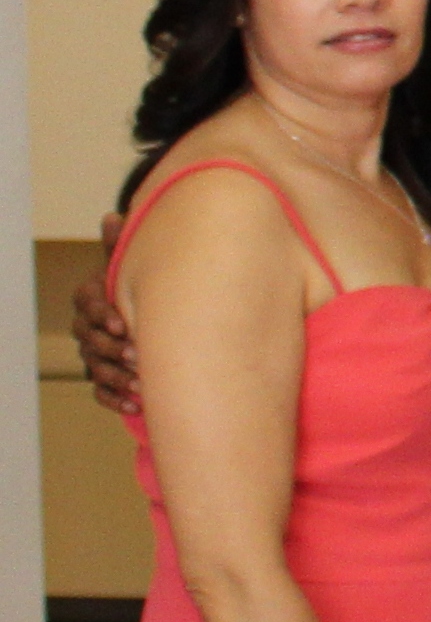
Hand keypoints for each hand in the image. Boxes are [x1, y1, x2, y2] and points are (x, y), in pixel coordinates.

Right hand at [74, 212, 135, 413]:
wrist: (153, 318)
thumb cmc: (139, 288)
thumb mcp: (131, 268)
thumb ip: (120, 248)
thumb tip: (113, 215)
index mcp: (92, 298)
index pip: (87, 304)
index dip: (102, 314)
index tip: (122, 323)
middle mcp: (88, 327)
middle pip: (89, 340)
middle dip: (111, 348)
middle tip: (136, 354)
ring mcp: (94, 354)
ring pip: (95, 367)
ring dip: (116, 376)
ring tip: (141, 383)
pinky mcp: (105, 378)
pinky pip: (101, 392)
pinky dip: (115, 399)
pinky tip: (135, 406)